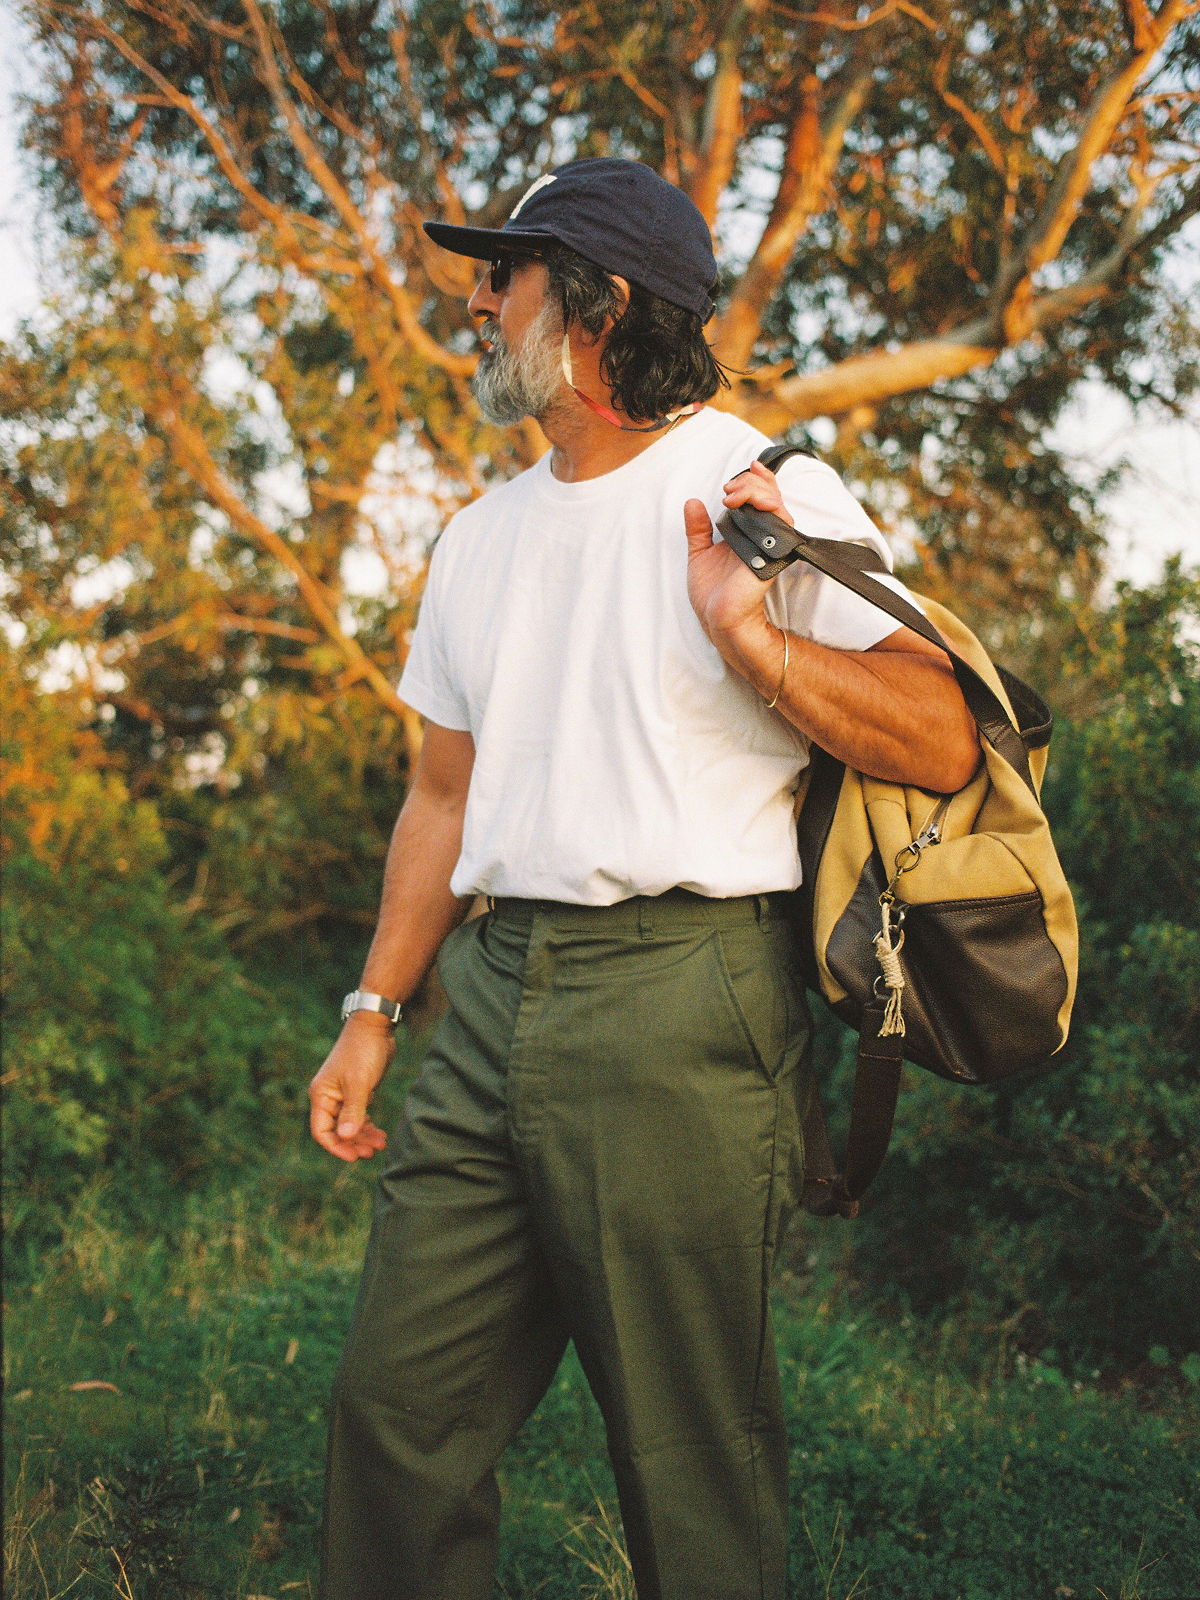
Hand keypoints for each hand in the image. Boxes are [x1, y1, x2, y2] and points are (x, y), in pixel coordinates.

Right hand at [309, 1012, 394, 1161]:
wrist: (375, 1027)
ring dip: (363, 1137)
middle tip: (372, 1152)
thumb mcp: (359, 1083)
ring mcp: (343, 1095)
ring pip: (349, 1125)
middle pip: (336, 1131)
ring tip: (381, 1144)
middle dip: (353, 1144)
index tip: (355, 1156)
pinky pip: (359, 1116)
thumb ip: (352, 1111)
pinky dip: (368, 1126)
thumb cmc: (362, 1051)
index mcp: (321, 1096)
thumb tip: (345, 1137)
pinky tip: (380, 1133)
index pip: (322, 1131)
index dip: (336, 1147)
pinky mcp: (357, 1092)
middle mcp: (329, 1098)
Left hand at [684, 460, 792, 647]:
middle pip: (771, 495)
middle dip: (750, 482)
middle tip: (728, 490)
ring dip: (756, 490)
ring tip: (732, 495)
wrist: (716, 618)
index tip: (740, 472)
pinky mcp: (775, 554)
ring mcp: (771, 544)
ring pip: (778, 504)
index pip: (762, 498)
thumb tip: (692, 502)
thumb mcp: (699, 553)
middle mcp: (764, 536)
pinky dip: (767, 506)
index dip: (757, 480)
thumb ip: (698, 529)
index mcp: (749, 533)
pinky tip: (745, 504)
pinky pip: (781, 523)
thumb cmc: (712, 593)